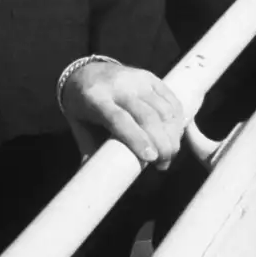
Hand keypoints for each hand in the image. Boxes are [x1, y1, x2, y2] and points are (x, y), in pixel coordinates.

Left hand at [61, 63, 183, 169]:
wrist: (84, 71)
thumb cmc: (81, 104)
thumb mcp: (78, 125)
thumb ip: (89, 150)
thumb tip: (95, 185)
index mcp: (95, 98)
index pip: (119, 118)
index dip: (137, 139)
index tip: (151, 159)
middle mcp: (117, 85)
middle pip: (147, 116)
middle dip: (162, 143)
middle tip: (163, 164)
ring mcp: (135, 78)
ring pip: (163, 109)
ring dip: (172, 135)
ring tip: (168, 153)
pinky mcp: (149, 76)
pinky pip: (170, 99)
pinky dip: (177, 120)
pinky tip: (174, 135)